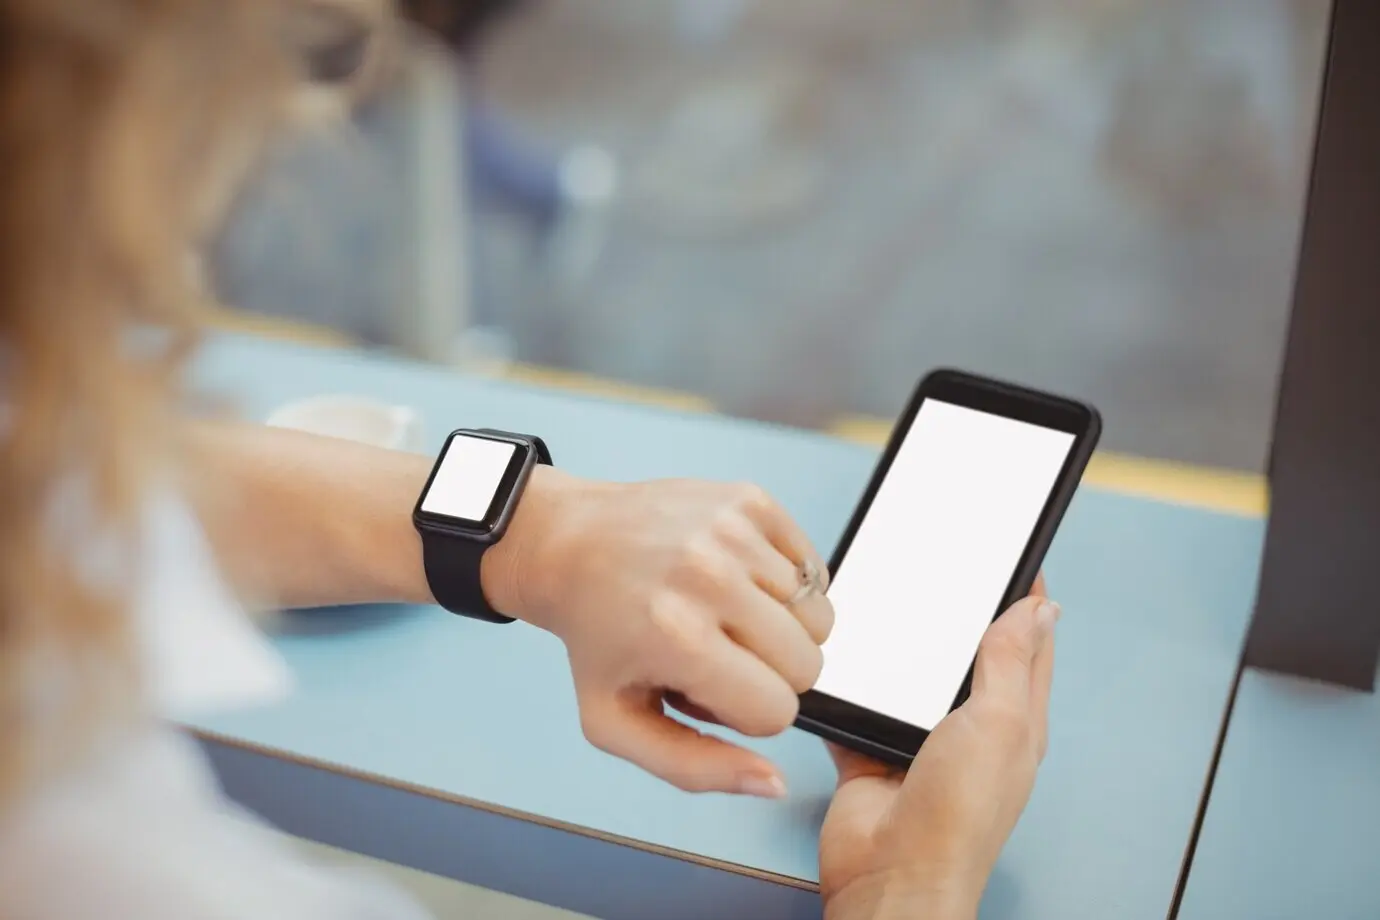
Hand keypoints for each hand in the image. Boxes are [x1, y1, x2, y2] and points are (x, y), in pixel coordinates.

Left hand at [484, 467, 833, 797]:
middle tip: (716, 652)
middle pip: (808, 664)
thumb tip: (772, 781)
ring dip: (777, 627)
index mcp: (677, 637)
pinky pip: (813, 568)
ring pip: (818, 617)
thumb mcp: (617, 723)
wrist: (568, 545)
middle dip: (769, 673)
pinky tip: (737, 581)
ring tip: (723, 614)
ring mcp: (733, 531)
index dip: (746, 712)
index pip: (778, 710)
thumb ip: (695, 767)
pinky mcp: (749, 500)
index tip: (708, 688)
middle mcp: (709, 576)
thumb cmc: (594, 636)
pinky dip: (785, 584)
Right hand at [818, 580, 1057, 919]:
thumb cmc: (956, 816)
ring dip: (895, 650)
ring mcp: (918, 740)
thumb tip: (1040, 609)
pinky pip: (858, 706)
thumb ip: (1009, 661)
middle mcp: (968, 728)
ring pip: (907, 676)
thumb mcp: (997, 723)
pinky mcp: (871, 750)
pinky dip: (847, 687)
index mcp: (1014, 720)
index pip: (1027, 645)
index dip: (1024, 600)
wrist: (891, 872)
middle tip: (939, 569)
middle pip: (963, 656)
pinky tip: (839, 657)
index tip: (1012, 556)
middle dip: (952, 614)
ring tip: (883, 604)